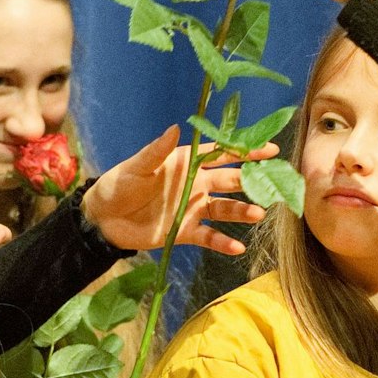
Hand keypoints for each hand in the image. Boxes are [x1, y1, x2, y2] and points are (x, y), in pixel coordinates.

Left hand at [81, 126, 277, 253]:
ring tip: (258, 214)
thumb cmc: (118, 185)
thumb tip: (176, 128)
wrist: (103, 219)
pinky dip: (224, 243)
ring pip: (226, 209)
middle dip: (253, 181)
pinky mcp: (187, 232)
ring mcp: (194, 209)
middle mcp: (197, 184)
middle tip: (274, 183)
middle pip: (232, 181)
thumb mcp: (137, 167)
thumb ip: (158, 151)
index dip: (246, 151)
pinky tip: (238, 248)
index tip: (270, 149)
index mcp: (187, 162)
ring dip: (243, 211)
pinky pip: (210, 237)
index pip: (223, 154)